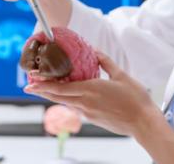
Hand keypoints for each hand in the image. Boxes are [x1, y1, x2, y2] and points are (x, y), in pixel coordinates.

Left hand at [24, 50, 161, 136]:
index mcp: (90, 90)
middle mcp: (85, 103)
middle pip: (57, 97)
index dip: (43, 85)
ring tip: (46, 88)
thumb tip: (95, 50)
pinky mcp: (93, 119)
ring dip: (54, 95)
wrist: (143, 123)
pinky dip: (68, 100)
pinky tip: (69, 95)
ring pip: (66, 103)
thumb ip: (105, 62)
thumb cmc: (135, 100)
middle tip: (30, 86)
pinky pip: (76, 107)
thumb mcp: (121, 75)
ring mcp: (88, 113)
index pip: (60, 88)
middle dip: (42, 90)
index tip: (31, 82)